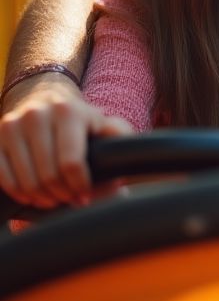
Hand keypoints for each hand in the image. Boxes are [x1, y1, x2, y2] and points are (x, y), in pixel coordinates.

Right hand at [0, 75, 132, 208]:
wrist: (45, 100)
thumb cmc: (78, 120)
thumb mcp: (101, 123)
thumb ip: (117, 137)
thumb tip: (124, 160)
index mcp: (69, 111)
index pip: (71, 163)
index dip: (78, 186)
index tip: (85, 196)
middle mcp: (38, 114)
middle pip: (48, 175)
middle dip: (61, 195)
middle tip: (70, 201)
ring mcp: (13, 124)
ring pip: (25, 180)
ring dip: (40, 198)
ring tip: (53, 200)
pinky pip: (2, 176)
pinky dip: (18, 192)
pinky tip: (31, 195)